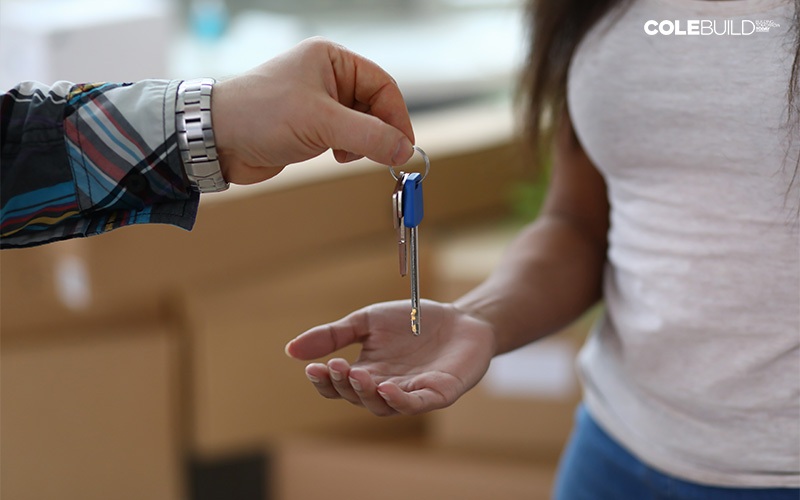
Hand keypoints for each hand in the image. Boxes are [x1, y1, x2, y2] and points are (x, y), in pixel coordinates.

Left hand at [211, 37, 415, 184]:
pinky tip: (332, 156)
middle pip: (375, 105)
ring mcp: (319, 102)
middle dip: (378, 132)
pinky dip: (347, 150)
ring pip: (362, 124)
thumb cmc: (259, 115)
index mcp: (332, 59)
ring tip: (343, 154)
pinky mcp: (311, 126)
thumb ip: (368, 136)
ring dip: (361, 144)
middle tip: (380, 156)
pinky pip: (345, 137)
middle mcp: (328, 77)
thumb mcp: (321, 123)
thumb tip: (404, 150)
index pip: (383, 85)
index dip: (397, 116)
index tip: (403, 146)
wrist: (216, 140)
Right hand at [284, 300, 496, 415]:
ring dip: (367, 394)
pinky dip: (400, 401)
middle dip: (343, 385)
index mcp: (366, 372)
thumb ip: (333, 335)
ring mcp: (411, 394)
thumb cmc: (413, 322)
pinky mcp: (438, 394)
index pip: (337, 387)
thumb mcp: (367, 321)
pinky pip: (416, 405)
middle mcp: (385, 388)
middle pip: (356, 398)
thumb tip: (290, 350)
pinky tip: (387, 387)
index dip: (324, 382)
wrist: (460, 318)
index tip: (312, 367)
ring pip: (382, 406)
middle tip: (337, 365)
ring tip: (358, 375)